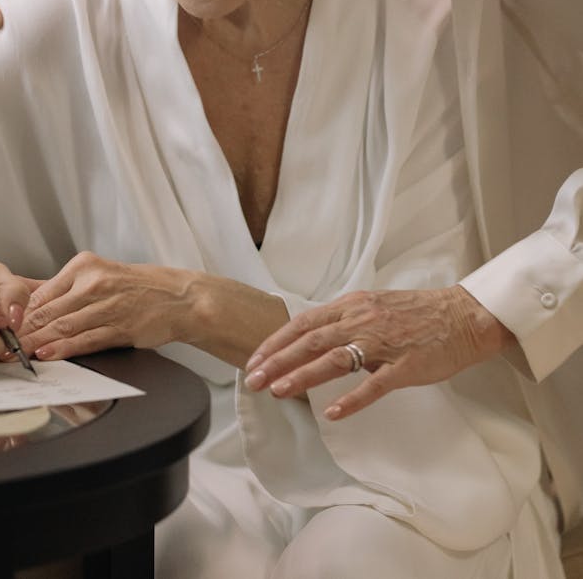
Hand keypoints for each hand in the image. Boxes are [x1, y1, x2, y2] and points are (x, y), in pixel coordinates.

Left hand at [18, 252, 196, 360]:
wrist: (179, 297)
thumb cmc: (139, 288)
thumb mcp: (100, 276)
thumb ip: (66, 291)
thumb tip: (27, 306)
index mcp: (84, 266)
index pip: (41, 293)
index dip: (17, 314)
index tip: (0, 328)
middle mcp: (94, 281)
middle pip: (48, 310)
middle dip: (20, 332)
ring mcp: (108, 304)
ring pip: (63, 325)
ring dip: (36, 343)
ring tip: (15, 355)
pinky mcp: (121, 325)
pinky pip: (86, 339)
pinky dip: (64, 348)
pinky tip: (47, 355)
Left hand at [244, 285, 514, 419]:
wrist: (463, 316)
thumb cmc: (417, 313)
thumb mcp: (373, 305)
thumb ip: (344, 319)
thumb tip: (313, 338)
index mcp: (353, 305)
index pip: (304, 322)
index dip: (276, 341)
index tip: (254, 360)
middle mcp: (362, 320)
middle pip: (311, 340)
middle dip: (278, 360)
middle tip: (253, 380)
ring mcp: (384, 343)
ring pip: (335, 359)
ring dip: (303, 376)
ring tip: (279, 392)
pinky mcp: (405, 365)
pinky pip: (374, 384)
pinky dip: (351, 398)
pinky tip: (331, 412)